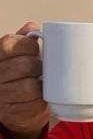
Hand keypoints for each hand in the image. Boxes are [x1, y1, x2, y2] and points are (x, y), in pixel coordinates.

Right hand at [0, 22, 49, 138]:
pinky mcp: (13, 112)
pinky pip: (33, 103)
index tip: (36, 50)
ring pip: (28, 86)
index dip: (29, 46)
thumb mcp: (21, 57)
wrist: (21, 109)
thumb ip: (24, 42)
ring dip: (41, 85)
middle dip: (38, 67)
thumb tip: (32, 26)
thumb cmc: (22, 78)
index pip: (10, 45)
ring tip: (42, 83)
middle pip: (24, 65)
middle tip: (43, 69)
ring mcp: (2, 95)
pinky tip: (41, 96)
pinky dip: (41, 99)